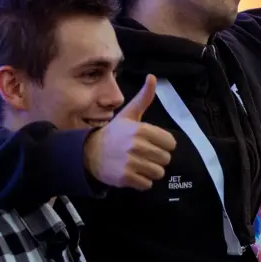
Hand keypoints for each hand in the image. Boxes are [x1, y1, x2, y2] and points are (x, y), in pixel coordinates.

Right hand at [83, 74, 176, 189]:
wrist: (90, 153)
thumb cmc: (114, 133)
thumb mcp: (129, 114)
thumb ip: (144, 98)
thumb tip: (153, 77)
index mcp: (140, 129)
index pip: (170, 143)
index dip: (164, 144)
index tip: (153, 144)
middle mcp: (136, 145)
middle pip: (165, 159)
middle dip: (157, 159)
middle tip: (145, 155)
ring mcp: (130, 162)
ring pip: (158, 173)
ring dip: (151, 171)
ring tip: (140, 165)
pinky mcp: (125, 178)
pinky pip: (147, 184)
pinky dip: (143, 182)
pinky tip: (134, 174)